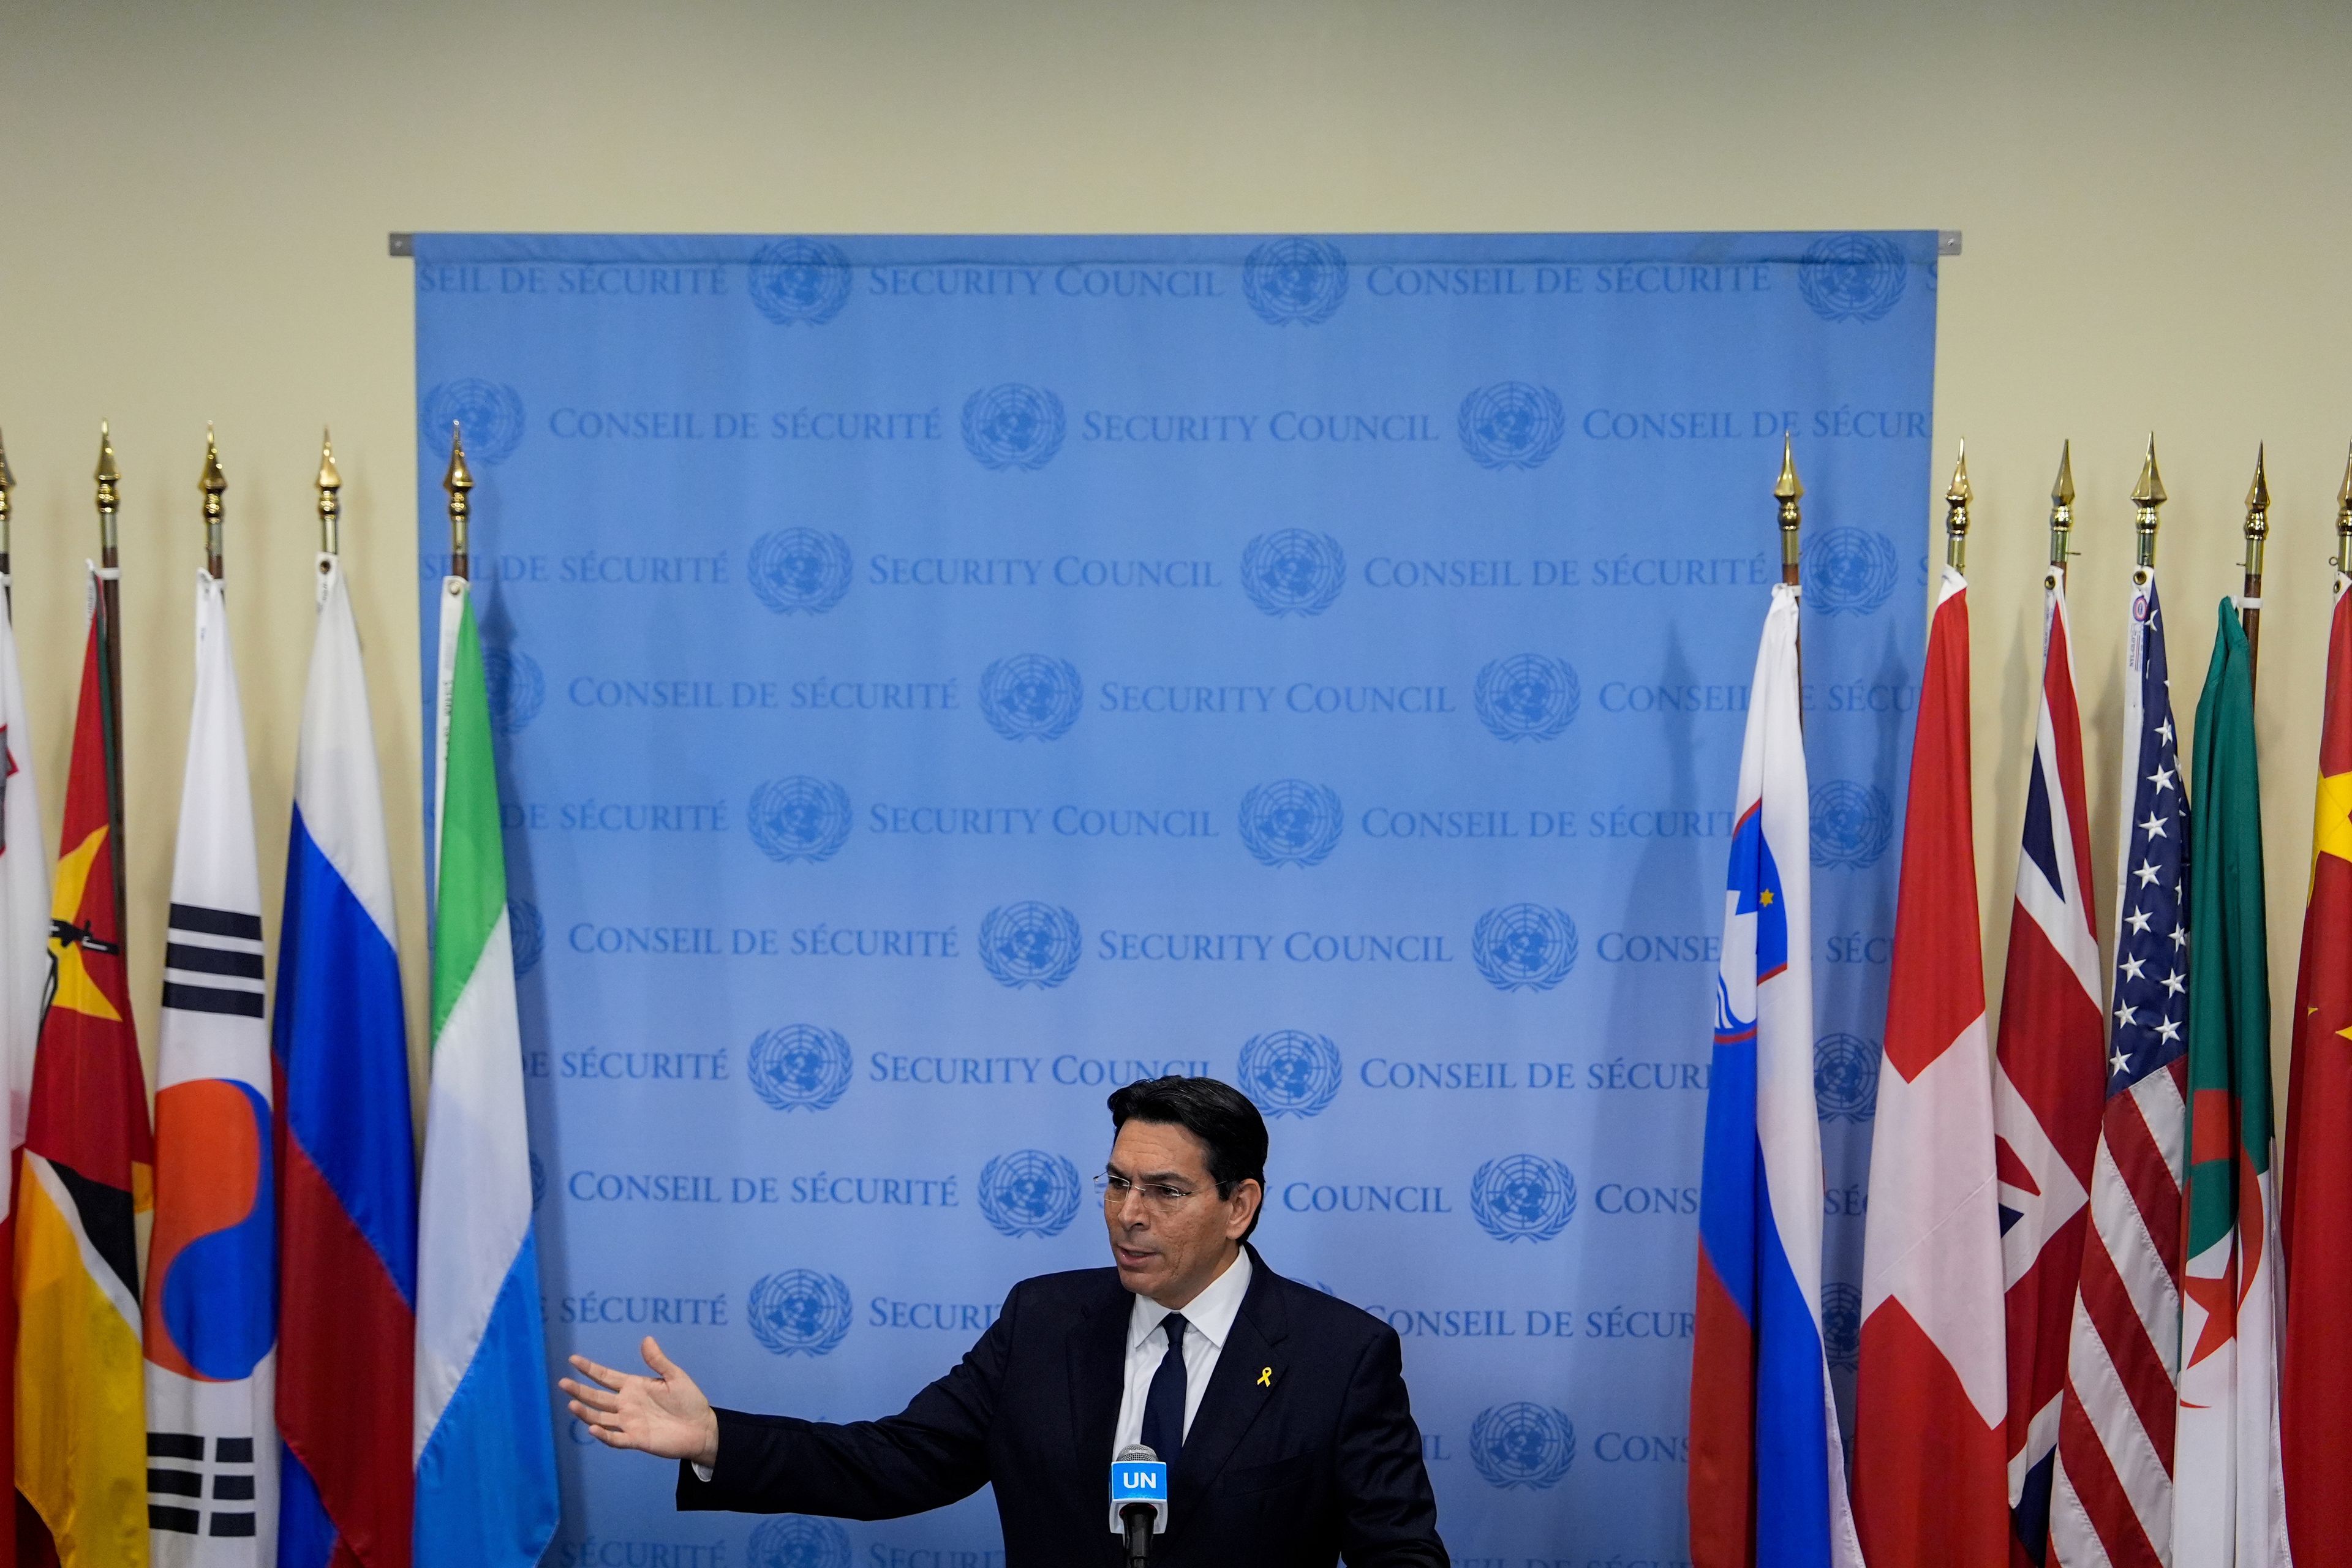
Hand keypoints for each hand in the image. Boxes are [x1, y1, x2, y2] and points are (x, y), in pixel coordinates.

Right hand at [559, 1337, 720, 1467]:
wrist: (701, 1427)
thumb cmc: (689, 1401)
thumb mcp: (675, 1376)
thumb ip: (658, 1361)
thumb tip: (646, 1339)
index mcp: (634, 1387)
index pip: (606, 1377)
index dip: (590, 1369)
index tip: (573, 1360)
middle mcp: (626, 1405)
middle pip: (597, 1397)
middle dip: (580, 1390)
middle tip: (562, 1382)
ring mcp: (629, 1423)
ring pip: (601, 1418)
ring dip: (586, 1413)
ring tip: (571, 1404)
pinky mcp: (636, 1440)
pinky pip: (615, 1438)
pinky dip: (604, 1435)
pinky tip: (593, 1428)